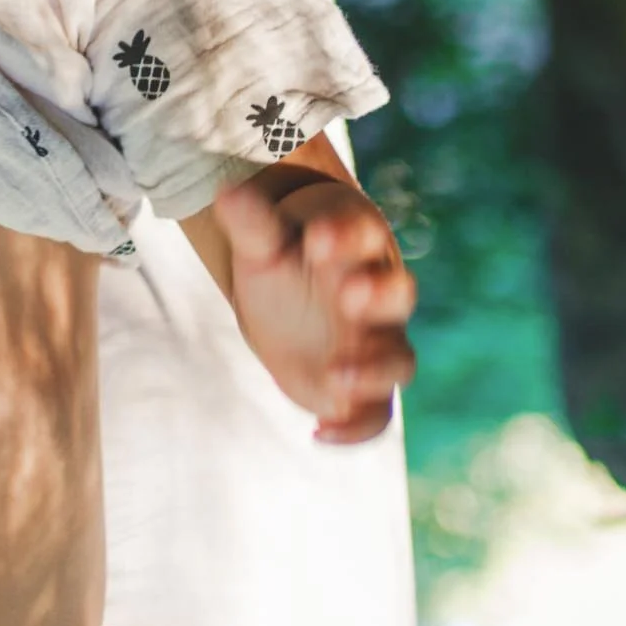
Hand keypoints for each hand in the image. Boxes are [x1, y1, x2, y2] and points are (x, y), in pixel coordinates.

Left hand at [213, 172, 415, 443]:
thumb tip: (225, 193)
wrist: (294, 306)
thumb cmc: (286, 264)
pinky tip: (319, 432)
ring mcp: (376, 346)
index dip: (347, 236)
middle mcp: (377, 299)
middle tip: (349, 295)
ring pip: (400, 360)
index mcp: (355, 252)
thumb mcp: (264, 244)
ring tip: (336, 378)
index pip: (364, 236)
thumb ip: (250, 223)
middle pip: (399, 295)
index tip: (318, 239)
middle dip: (379, 295)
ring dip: (375, 370)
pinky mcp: (365, 390)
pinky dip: (356, 429)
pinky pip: (377, 415)